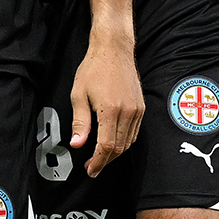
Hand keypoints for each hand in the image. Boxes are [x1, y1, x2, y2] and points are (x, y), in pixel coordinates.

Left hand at [69, 35, 142, 177]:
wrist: (114, 49)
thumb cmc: (93, 68)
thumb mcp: (78, 95)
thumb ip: (80, 122)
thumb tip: (77, 145)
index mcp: (110, 110)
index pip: (106, 146)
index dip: (97, 161)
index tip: (90, 170)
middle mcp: (127, 112)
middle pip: (119, 148)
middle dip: (105, 161)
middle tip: (92, 167)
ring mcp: (137, 110)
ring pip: (128, 142)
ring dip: (114, 153)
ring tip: (100, 157)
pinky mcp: (141, 106)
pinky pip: (134, 132)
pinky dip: (124, 142)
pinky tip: (112, 142)